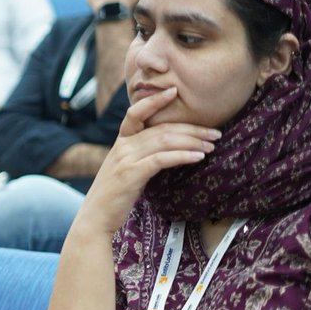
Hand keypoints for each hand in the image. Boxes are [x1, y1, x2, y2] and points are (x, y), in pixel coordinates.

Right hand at [76, 87, 218, 235]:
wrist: (95, 217)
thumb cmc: (113, 196)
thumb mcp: (125, 169)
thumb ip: (140, 156)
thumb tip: (168, 150)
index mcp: (120, 142)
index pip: (136, 113)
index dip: (154, 100)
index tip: (174, 91)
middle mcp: (122, 147)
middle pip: (161, 128)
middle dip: (191, 128)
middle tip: (215, 132)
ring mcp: (126, 159)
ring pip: (164, 141)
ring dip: (192, 141)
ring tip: (212, 145)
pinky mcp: (132, 174)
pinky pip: (162, 159)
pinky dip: (183, 155)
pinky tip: (198, 157)